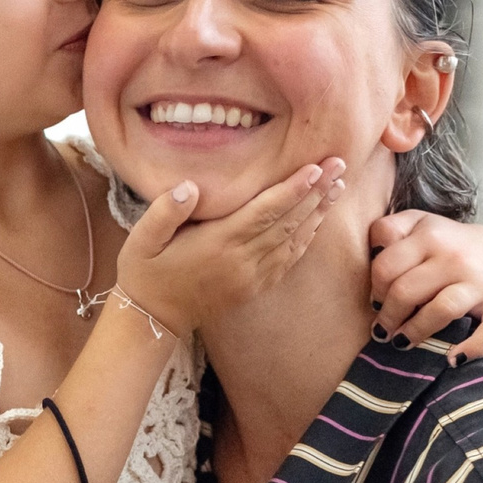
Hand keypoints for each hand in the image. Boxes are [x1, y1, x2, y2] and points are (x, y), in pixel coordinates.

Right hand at [114, 160, 346, 332]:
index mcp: (217, 243)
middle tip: (340, 165)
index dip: (292, 189)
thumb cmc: (145, 271)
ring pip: (294, 241)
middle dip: (316, 192)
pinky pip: (288, 261)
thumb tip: (189, 186)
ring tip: (338, 187)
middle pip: (288, 222)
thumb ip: (165, 211)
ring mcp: (251, 277)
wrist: (152, 318)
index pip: (264, 212)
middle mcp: (241, 261)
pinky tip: (318, 222)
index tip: (316, 167)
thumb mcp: (142, 238)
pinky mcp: (254, 287)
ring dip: (318, 213)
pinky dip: (307, 239)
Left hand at [369, 212, 482, 363]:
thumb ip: (389, 231)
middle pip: (405, 290)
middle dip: (387, 316)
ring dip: (415, 332)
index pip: (385, 264)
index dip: (373, 287)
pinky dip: (473, 347)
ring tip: (402, 343)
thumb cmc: (447, 246)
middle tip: (383, 329)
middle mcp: (454, 254)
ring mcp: (480, 279)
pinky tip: (454, 359)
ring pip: (440, 309)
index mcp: (429, 234)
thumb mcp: (419, 226)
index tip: (374, 301)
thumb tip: (368, 252)